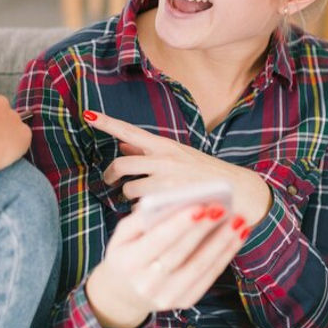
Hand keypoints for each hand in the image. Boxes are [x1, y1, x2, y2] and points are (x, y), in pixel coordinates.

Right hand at [85, 203, 247, 327]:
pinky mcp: (185, 302)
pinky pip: (209, 277)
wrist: (124, 293)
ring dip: (222, 243)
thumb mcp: (123, 234)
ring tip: (238, 221)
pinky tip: (237, 236)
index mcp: (128, 263)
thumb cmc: (127, 252)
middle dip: (204, 230)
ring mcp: (167, 297)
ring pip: (200, 267)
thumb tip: (173, 200)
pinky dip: (225, 255)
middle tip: (223, 207)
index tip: (200, 205)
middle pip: (181, 254)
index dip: (180, 224)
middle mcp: (147, 284)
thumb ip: (142, 217)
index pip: (158, 241)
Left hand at [86, 110, 272, 226]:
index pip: (130, 131)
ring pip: (130, 189)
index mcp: (166, 146)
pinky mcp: (169, 201)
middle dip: (111, 175)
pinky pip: (141, 208)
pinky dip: (143, 211)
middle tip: (111, 182)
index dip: (107, 123)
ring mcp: (166, 181)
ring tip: (142, 201)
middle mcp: (164, 159)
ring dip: (130, 196)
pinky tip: (155, 213)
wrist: (239, 193)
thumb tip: (124, 142)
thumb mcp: (180, 156)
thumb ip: (150, 151)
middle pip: (122, 163)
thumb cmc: (207, 175)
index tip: (88, 115)